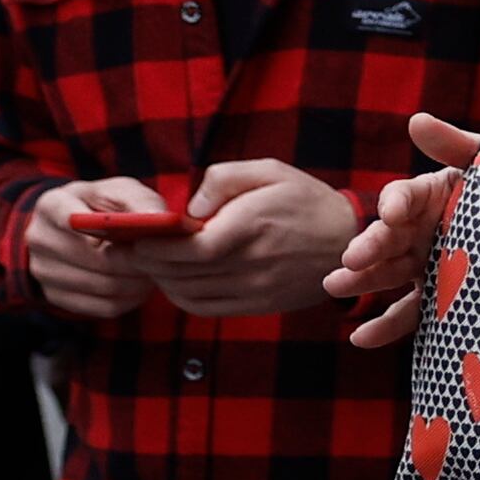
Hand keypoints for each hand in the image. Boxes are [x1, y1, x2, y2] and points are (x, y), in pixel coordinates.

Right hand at [24, 179, 168, 318]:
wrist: (81, 231)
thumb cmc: (106, 207)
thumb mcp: (122, 193)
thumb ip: (139, 201)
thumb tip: (158, 218)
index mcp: (52, 204)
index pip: (72, 219)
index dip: (108, 231)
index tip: (132, 235)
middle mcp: (39, 238)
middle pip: (96, 259)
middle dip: (135, 261)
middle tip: (158, 259)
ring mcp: (43, 270)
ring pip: (104, 286)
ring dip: (137, 282)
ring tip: (151, 270)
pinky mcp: (55, 296)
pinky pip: (104, 307)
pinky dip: (130, 299)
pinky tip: (138, 285)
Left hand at [131, 160, 359, 319]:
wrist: (352, 241)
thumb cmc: (306, 200)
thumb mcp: (270, 171)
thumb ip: (223, 178)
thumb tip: (190, 208)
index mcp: (253, 226)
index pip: (191, 249)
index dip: (155, 248)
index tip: (135, 239)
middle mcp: (254, 262)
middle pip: (184, 273)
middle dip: (148, 263)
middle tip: (128, 252)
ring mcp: (257, 287)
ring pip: (191, 294)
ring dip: (162, 281)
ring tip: (150, 265)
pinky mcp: (260, 303)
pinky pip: (208, 308)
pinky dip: (183, 298)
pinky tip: (175, 283)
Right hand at [335, 114, 479, 347]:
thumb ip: (458, 145)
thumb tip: (417, 121)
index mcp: (434, 196)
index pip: (406, 197)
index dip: (398, 203)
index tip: (393, 212)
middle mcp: (423, 230)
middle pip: (390, 237)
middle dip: (370, 247)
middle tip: (350, 260)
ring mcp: (427, 266)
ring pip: (389, 274)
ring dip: (363, 282)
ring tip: (336, 287)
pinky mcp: (438, 298)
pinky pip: (410, 313)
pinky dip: (385, 327)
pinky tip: (360, 339)